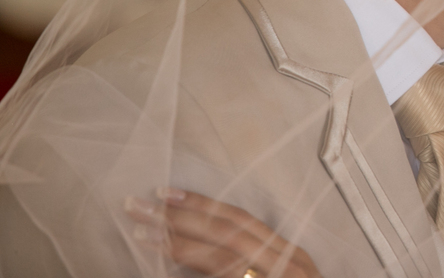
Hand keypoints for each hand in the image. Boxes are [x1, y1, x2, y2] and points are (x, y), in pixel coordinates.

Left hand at [124, 188, 321, 277]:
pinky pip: (225, 275)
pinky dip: (195, 264)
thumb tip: (206, 253)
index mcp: (288, 254)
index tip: (165, 193)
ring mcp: (276, 274)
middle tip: (137, 204)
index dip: (202, 204)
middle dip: (180, 215)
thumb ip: (250, 263)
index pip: (238, 220)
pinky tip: (163, 260)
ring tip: (141, 230)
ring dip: (178, 242)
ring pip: (222, 255)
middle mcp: (285, 261)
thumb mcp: (278, 274)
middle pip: (227, 230)